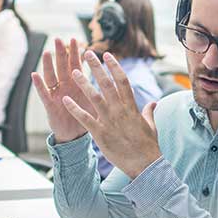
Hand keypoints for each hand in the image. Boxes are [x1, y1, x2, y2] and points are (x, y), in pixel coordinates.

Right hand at [31, 38, 95, 142]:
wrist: (76, 135)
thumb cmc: (88, 116)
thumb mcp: (97, 101)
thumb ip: (105, 90)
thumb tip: (127, 83)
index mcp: (78, 83)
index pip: (76, 64)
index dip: (76, 53)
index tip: (76, 40)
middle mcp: (66, 86)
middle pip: (62, 66)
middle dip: (61, 53)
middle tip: (58, 39)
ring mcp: (57, 94)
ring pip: (51, 77)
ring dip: (48, 65)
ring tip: (46, 52)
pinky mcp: (50, 105)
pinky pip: (43, 94)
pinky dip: (39, 85)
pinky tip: (34, 75)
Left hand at [62, 51, 160, 178]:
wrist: (144, 164)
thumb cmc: (148, 146)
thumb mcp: (150, 125)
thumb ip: (149, 112)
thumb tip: (153, 103)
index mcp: (132, 107)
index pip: (122, 81)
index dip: (114, 66)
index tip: (107, 55)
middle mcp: (120, 110)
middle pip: (106, 83)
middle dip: (96, 67)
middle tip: (87, 53)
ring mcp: (109, 121)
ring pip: (94, 97)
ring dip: (83, 83)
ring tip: (73, 71)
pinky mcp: (100, 134)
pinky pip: (85, 118)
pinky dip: (74, 109)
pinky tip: (65, 100)